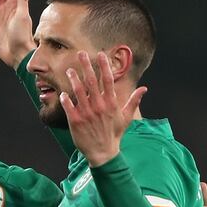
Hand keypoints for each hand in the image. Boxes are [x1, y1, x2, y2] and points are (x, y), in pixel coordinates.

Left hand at [61, 51, 146, 166]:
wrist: (103, 153)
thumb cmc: (114, 134)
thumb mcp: (126, 118)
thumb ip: (133, 101)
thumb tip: (144, 89)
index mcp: (111, 103)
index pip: (108, 80)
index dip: (104, 66)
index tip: (100, 54)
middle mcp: (99, 106)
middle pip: (91, 81)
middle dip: (86, 66)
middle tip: (80, 54)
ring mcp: (86, 113)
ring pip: (78, 92)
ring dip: (73, 79)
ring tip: (69, 70)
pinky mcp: (76, 121)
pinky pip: (68, 106)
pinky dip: (65, 99)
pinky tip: (62, 94)